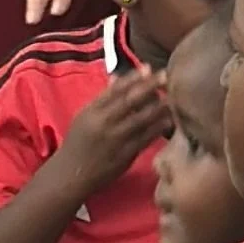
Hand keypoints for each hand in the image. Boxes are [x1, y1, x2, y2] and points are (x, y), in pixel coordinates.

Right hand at [57, 70, 170, 192]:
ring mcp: (115, 140)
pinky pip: (144, 139)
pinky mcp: (124, 156)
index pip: (114, 90)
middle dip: (149, 87)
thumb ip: (102, 98)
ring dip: (158, 107)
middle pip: (129, 101)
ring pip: (140, 120)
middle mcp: (103, 123)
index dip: (133, 78)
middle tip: (166, 76)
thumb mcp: (84, 117)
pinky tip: (168, 121)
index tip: (148, 67)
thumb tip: (118, 76)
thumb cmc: (78, 143)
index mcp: (91, 111)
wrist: (70, 175)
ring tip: (172, 97)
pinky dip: (157, 128)